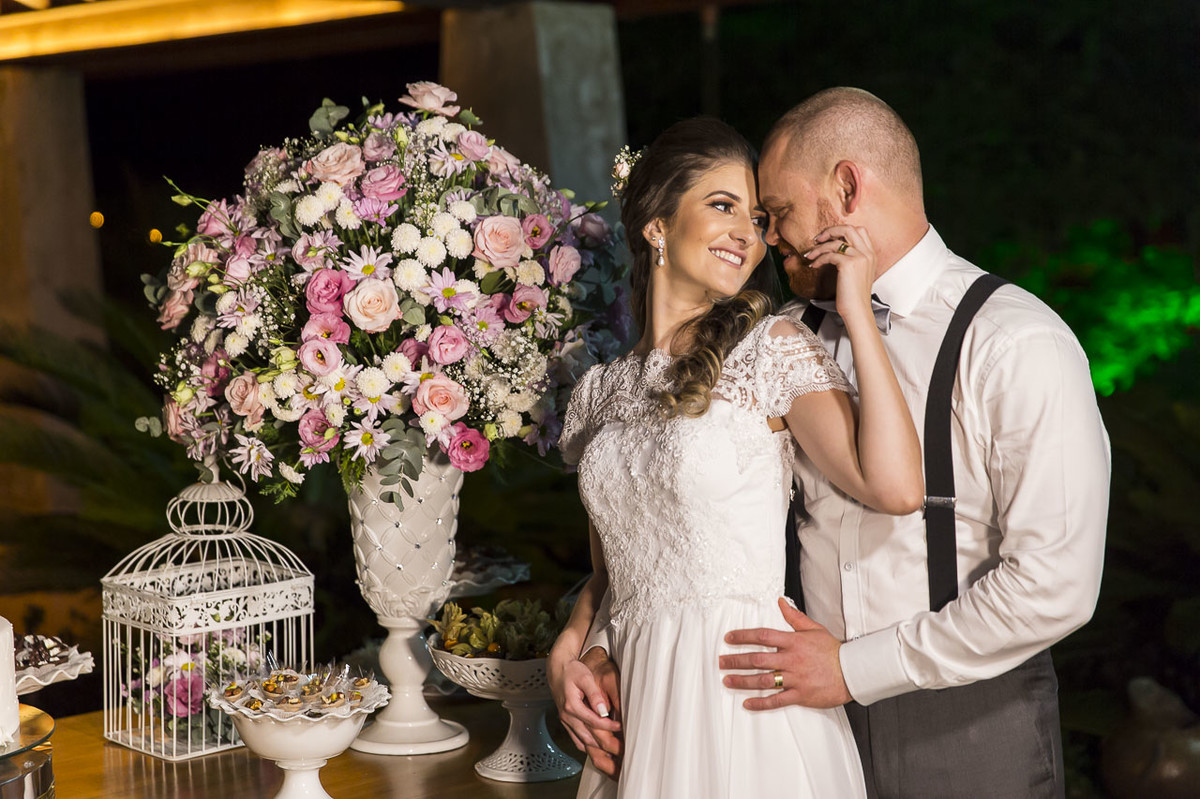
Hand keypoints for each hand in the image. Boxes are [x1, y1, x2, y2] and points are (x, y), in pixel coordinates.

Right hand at [548, 645, 622, 776]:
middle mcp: (567, 716)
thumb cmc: (571, 671)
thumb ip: (594, 695)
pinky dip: (587, 746)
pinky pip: (576, 740)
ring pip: (582, 741)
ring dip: (596, 749)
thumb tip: (603, 711)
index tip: (620, 727)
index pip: (593, 722)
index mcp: (572, 706)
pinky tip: (596, 748)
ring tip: (611, 752)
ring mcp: (565, 720)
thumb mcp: (585, 678)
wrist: (557, 669)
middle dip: (604, 744)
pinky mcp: (566, 722)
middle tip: (619, 747)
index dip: (608, 726)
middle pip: (588, 736)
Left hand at [719, 597, 851, 709]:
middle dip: (736, 660)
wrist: (852, 672)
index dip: (743, 636)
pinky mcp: (801, 695)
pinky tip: (748, 704)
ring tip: (727, 680)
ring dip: (743, 681)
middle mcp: (792, 659)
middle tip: (721, 661)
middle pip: (758, 659)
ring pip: (764, 680)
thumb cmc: (833, 651)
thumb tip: (780, 602)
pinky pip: (777, 701)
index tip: (729, 638)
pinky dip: (761, 703)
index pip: (763, 636)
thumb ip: (794, 617)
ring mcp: (796, 678)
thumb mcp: (814, 629)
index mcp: (794, 642)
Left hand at [804, 225, 877, 323]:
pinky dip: (819, 259)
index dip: (841, 230)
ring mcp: (859, 258)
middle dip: (830, 230)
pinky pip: (829, 255)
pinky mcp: (848, 265)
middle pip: (848, 228)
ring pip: (836, 242)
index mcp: (871, 254)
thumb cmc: (854, 295)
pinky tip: (814, 265)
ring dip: (819, 248)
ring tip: (810, 255)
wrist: (857, 310)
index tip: (829, 237)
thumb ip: (852, 259)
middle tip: (817, 239)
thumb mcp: (858, 273)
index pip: (859, 230)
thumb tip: (834, 249)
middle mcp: (867, 253)